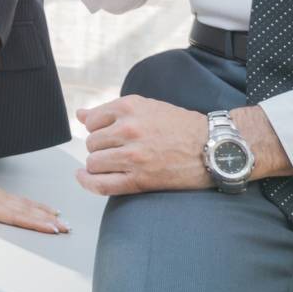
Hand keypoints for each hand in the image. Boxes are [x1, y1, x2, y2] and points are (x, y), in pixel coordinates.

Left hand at [0, 161, 68, 234]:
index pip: (14, 216)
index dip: (33, 222)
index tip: (50, 228)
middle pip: (27, 212)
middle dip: (48, 221)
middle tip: (66, 228)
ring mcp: (2, 197)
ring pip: (28, 206)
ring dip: (46, 214)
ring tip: (64, 222)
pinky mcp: (2, 196)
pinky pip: (24, 202)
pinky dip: (38, 207)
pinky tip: (48, 211)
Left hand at [75, 96, 211, 195]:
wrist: (213, 147)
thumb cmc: (180, 126)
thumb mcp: (146, 107)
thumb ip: (110, 112)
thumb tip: (79, 115)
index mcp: (129, 107)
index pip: (92, 120)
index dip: (96, 130)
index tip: (106, 136)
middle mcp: (128, 129)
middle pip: (91, 143)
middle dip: (99, 149)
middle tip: (116, 152)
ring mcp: (133, 155)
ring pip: (93, 162)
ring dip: (98, 165)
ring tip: (112, 165)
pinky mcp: (140, 179)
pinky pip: (101, 184)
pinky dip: (88, 183)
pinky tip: (83, 178)